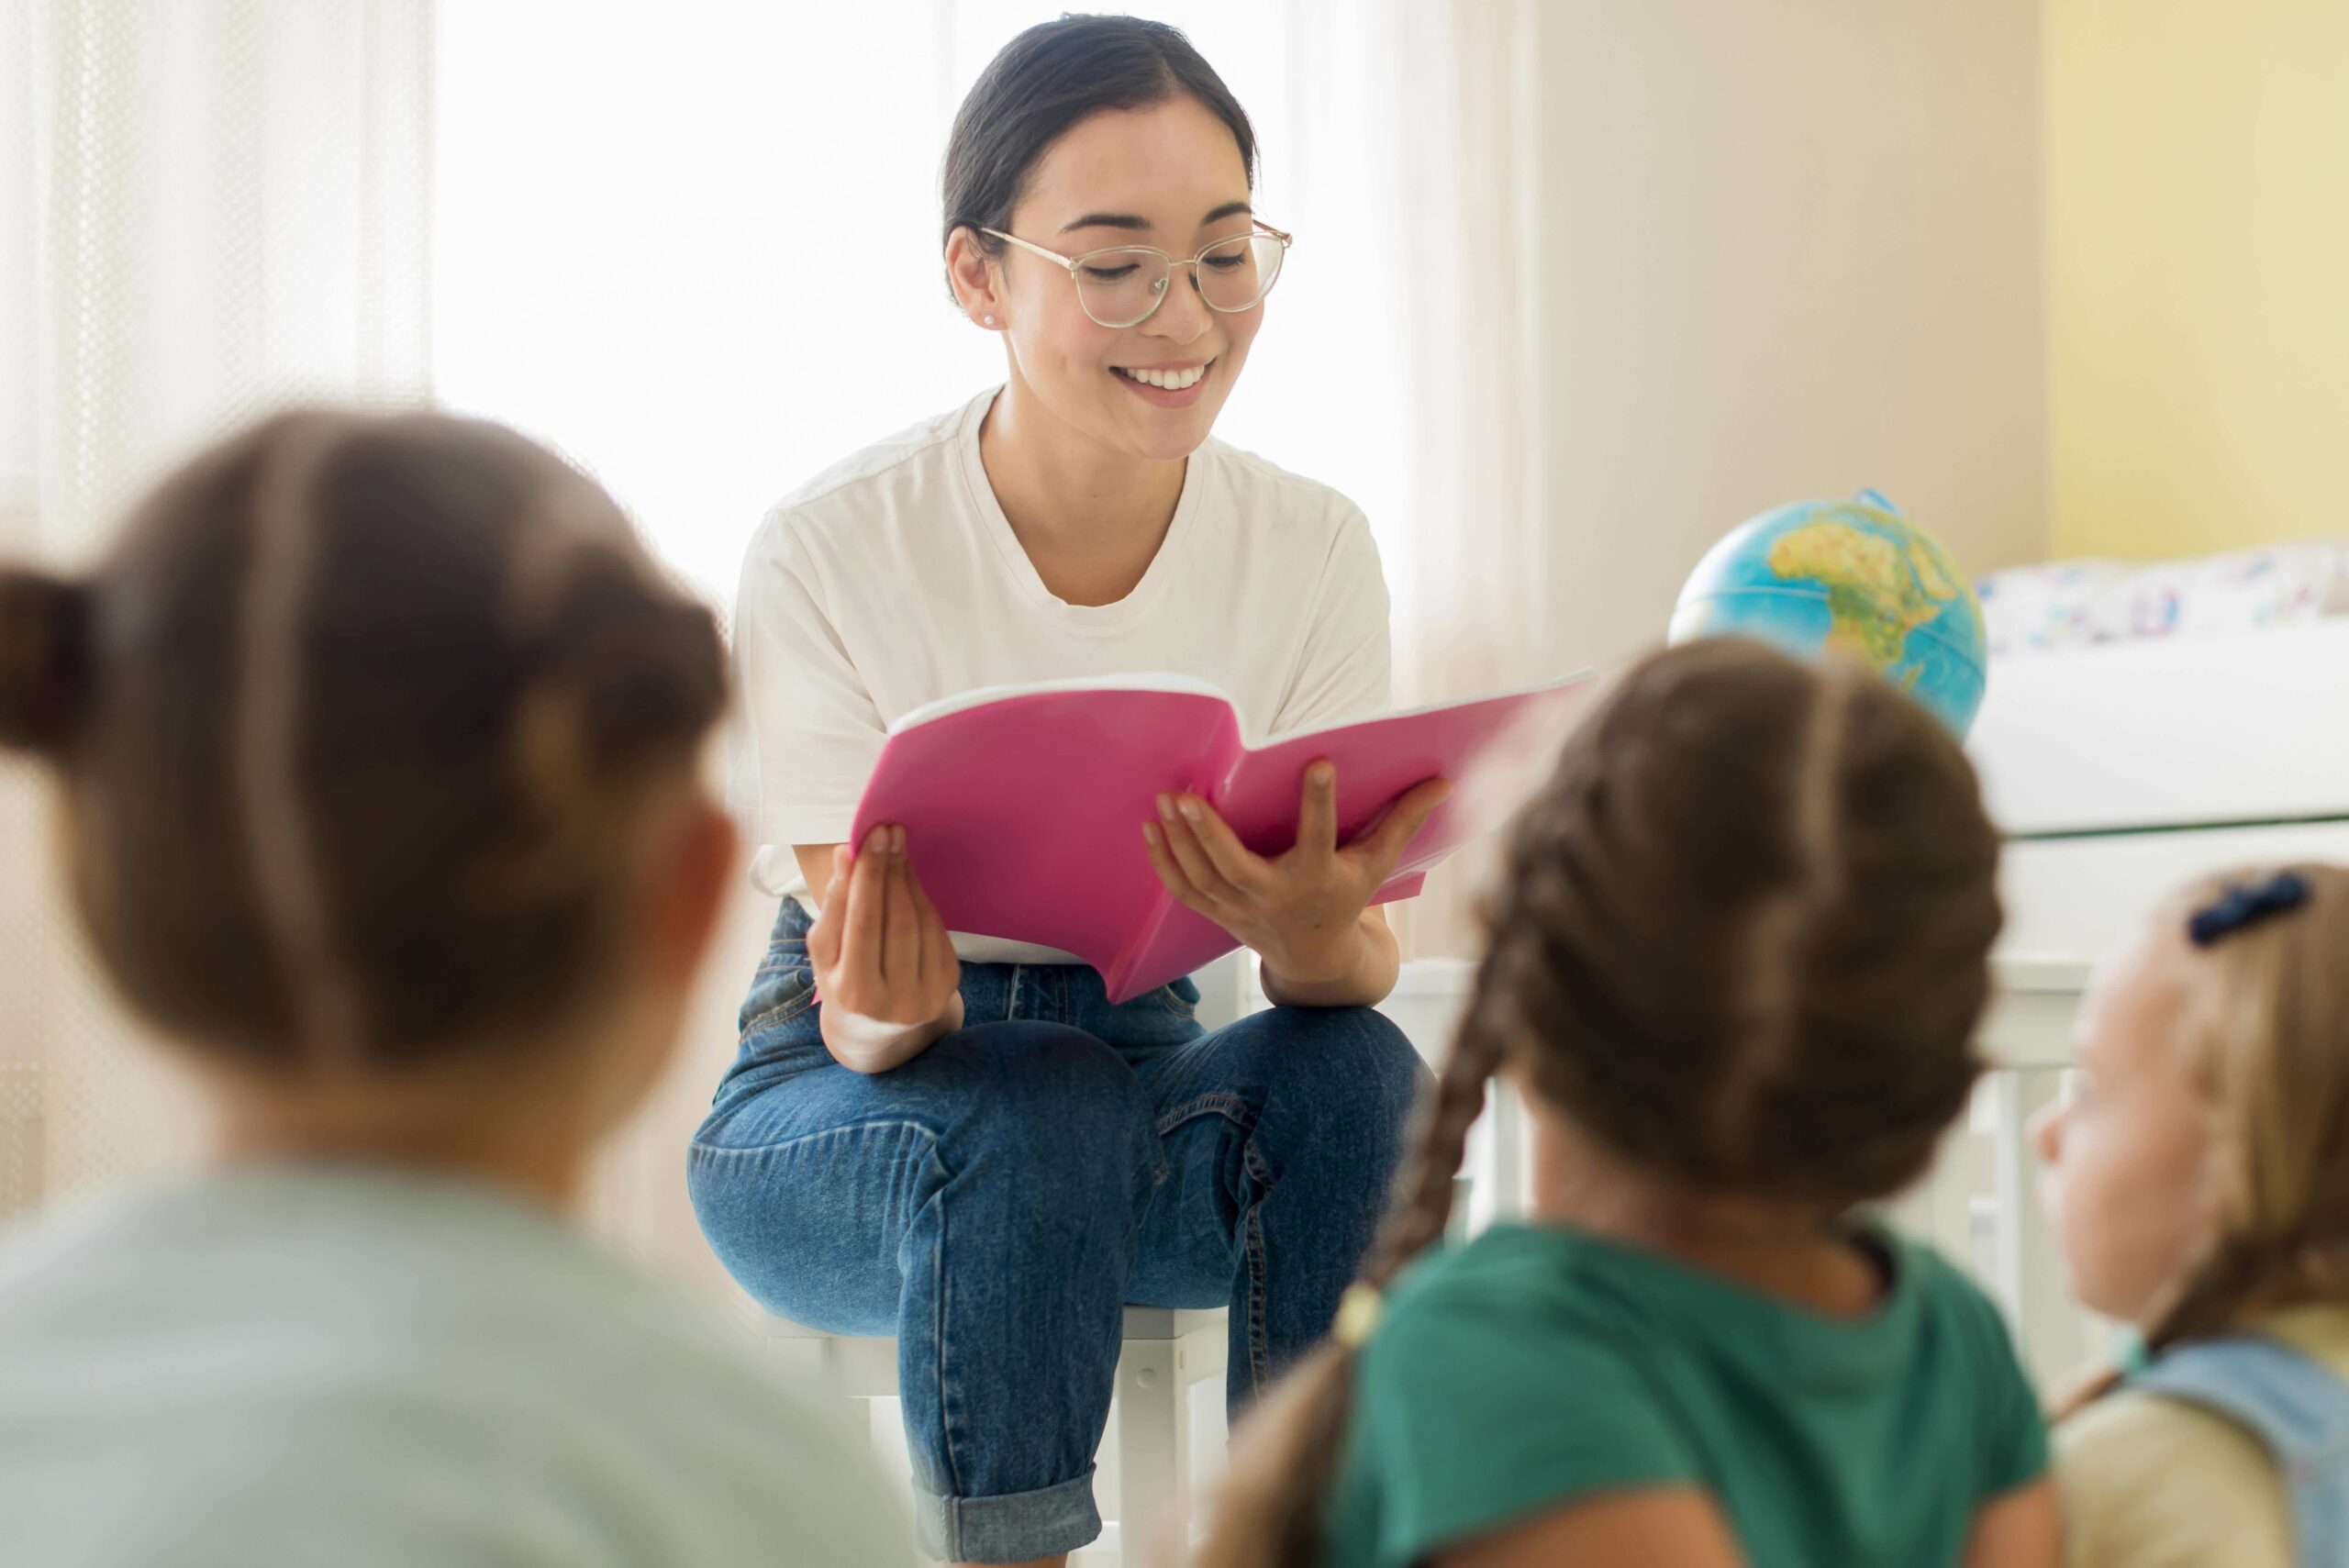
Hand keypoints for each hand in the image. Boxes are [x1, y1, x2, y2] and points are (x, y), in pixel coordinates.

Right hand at [808, 825, 960, 1067]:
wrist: (876, 1029)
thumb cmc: (841, 979)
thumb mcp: (825, 951)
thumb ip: (833, 905)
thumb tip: (847, 854)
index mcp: (853, 993)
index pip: (863, 923)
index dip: (869, 876)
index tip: (871, 837)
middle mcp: (893, 1001)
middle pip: (895, 920)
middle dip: (891, 870)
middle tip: (888, 832)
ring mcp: (926, 996)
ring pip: (920, 922)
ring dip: (909, 879)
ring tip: (897, 848)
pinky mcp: (948, 985)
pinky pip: (936, 931)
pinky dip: (923, 900)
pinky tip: (910, 878)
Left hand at [1141, 764, 1451, 985]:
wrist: (1313, 955)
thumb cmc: (1346, 895)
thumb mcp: (1377, 863)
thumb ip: (1403, 820)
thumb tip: (1443, 780)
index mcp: (1319, 878)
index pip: (1320, 837)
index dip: (1319, 801)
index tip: (1317, 761)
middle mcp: (1276, 896)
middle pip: (1236, 868)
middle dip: (1209, 834)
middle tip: (1186, 794)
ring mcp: (1241, 910)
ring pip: (1202, 878)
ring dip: (1179, 841)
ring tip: (1165, 798)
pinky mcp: (1217, 914)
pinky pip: (1183, 891)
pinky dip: (1164, 862)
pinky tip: (1151, 826)